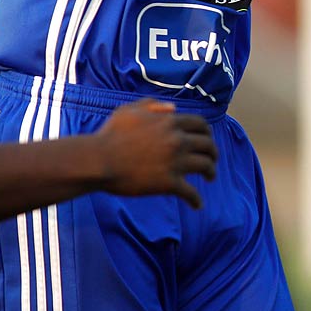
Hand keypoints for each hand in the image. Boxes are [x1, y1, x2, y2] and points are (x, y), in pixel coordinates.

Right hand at [91, 100, 217, 208]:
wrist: (97, 161)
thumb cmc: (109, 135)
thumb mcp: (129, 111)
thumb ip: (152, 105)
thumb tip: (172, 109)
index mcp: (171, 122)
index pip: (201, 125)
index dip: (206, 133)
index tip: (207, 139)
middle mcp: (178, 140)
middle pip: (208, 145)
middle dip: (213, 153)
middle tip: (212, 160)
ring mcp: (175, 162)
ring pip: (205, 166)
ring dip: (211, 172)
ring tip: (210, 177)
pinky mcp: (168, 183)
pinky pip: (190, 193)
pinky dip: (196, 200)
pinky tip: (197, 205)